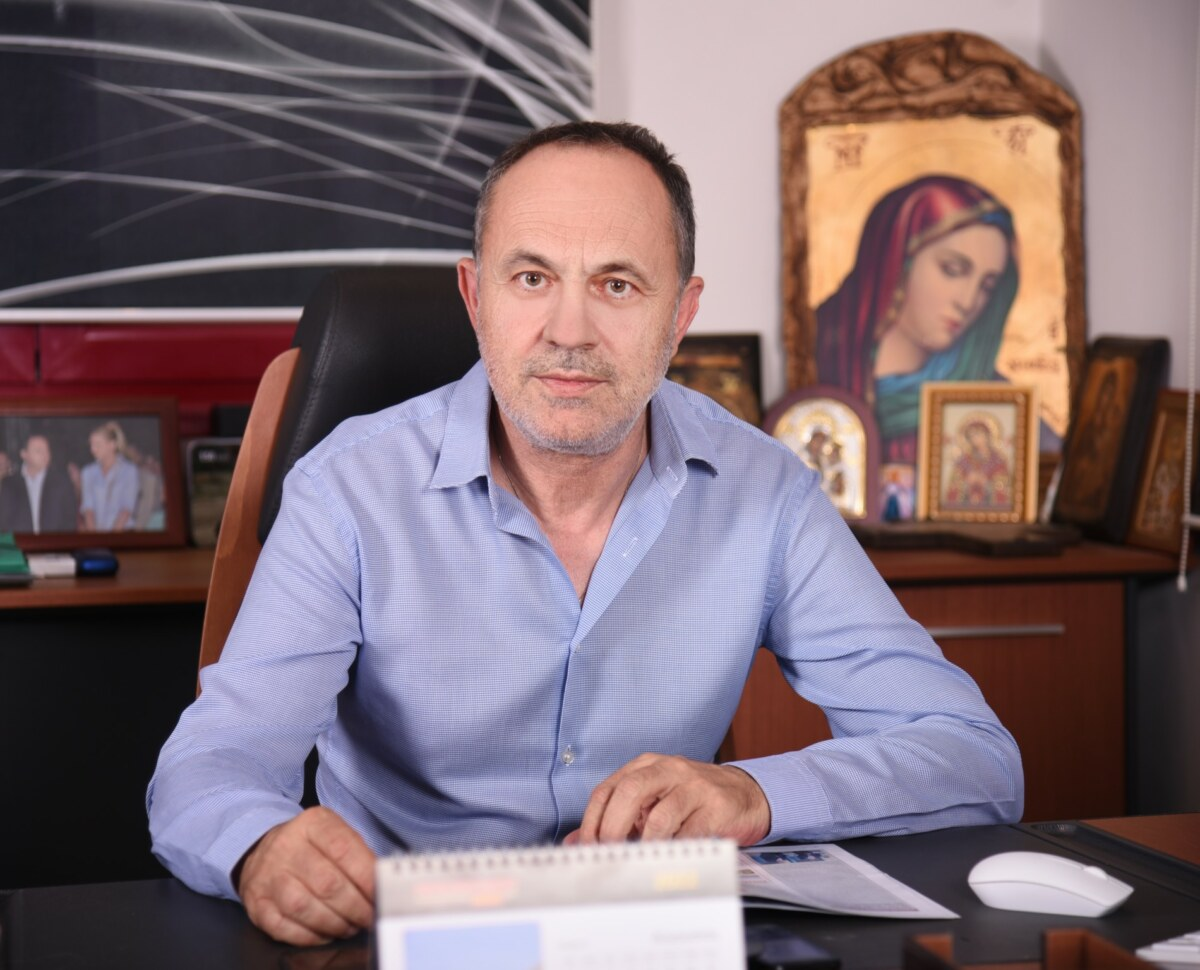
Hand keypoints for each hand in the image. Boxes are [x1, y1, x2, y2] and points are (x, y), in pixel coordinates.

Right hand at [236, 806, 375, 945]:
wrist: (263, 850)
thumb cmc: (311, 846)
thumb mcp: (335, 834)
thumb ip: (358, 855)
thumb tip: (382, 885)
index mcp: (312, 823)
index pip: (344, 849)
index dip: (367, 877)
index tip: (381, 894)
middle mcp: (286, 847)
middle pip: (327, 883)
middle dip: (356, 907)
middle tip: (370, 917)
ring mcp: (267, 876)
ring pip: (304, 907)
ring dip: (335, 924)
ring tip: (351, 926)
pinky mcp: (256, 904)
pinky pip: (284, 927)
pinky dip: (310, 936)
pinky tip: (326, 934)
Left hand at [565, 754, 770, 845]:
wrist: (744, 794)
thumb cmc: (691, 799)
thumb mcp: (652, 801)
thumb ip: (616, 818)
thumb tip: (575, 842)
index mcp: (646, 766)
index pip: (608, 789)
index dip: (592, 821)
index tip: (587, 848)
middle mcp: (668, 770)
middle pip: (629, 793)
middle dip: (612, 829)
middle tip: (609, 855)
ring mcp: (693, 786)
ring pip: (659, 816)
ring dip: (644, 845)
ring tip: (640, 860)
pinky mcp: (715, 807)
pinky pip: (688, 834)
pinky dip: (674, 850)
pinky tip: (669, 858)